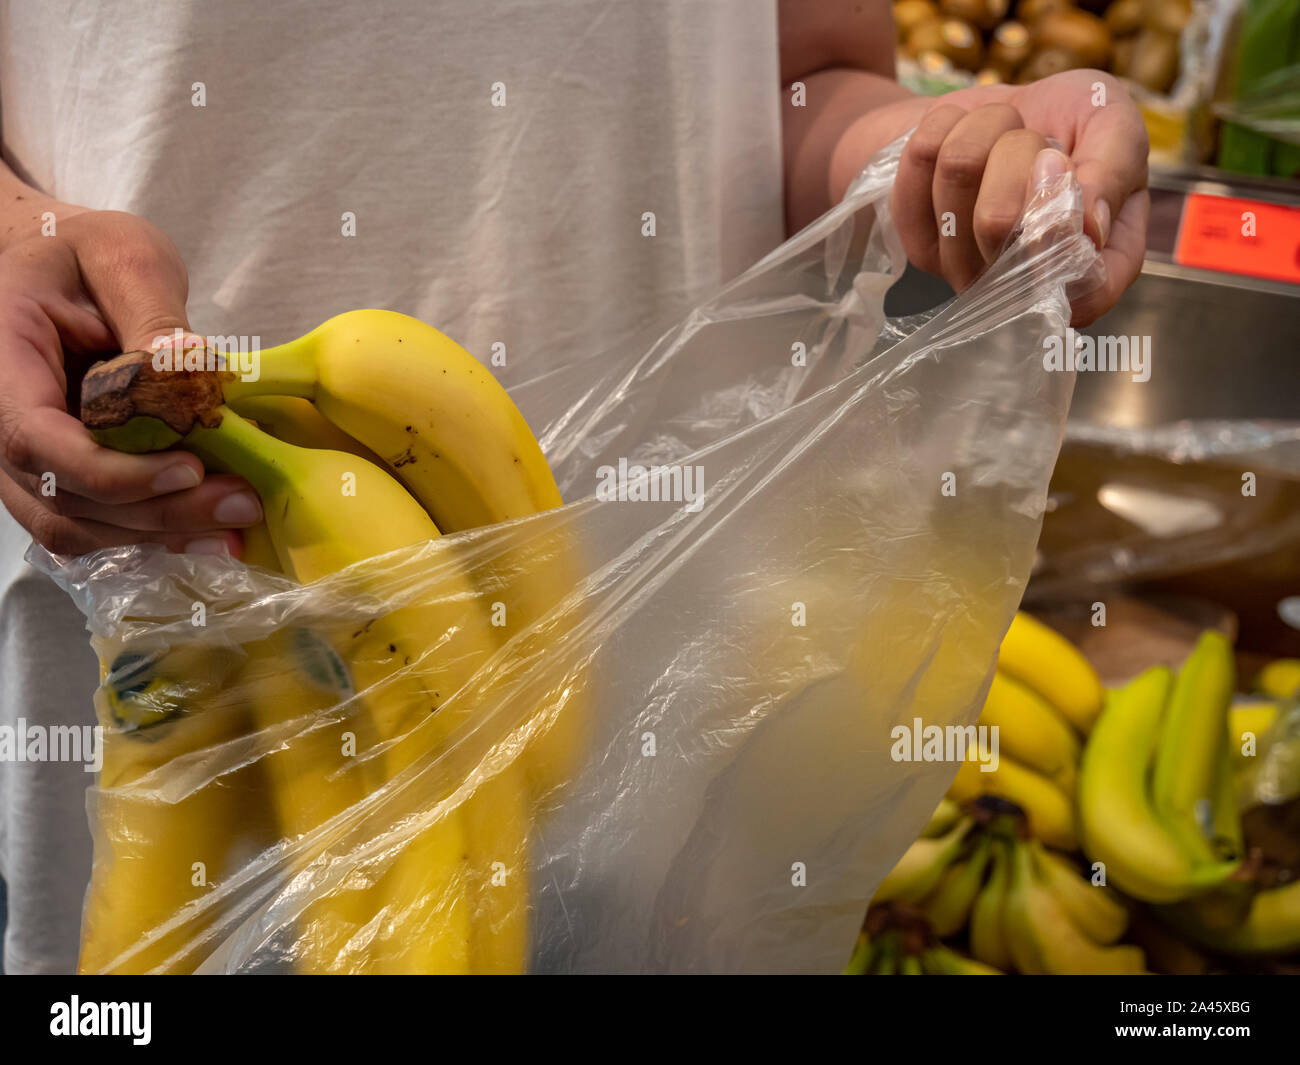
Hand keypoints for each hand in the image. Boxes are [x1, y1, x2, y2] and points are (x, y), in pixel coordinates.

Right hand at [0, 209, 260, 555]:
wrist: (61, 267)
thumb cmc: (83, 255)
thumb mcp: (123, 257)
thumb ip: (151, 314)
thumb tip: (187, 370)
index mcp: (2, 362)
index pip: (36, 439)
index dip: (112, 472)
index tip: (189, 469)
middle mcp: (0, 420)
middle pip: (63, 497)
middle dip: (157, 511)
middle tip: (241, 504)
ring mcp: (24, 458)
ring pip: (78, 526)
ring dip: (160, 533)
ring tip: (236, 520)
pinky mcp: (61, 477)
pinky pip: (94, 525)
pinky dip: (152, 534)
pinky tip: (211, 532)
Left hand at [887, 70, 1149, 325]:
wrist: (1005, 108)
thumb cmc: (1072, 120)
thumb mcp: (1114, 122)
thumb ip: (1115, 167)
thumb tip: (1091, 225)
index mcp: (1095, 263)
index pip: (1085, 292)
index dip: (1059, 235)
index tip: (1056, 167)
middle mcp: (1027, 283)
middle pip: (996, 219)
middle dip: (1018, 148)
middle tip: (1037, 141)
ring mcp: (966, 270)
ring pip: (957, 172)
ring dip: (986, 127)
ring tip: (1003, 137)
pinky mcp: (920, 242)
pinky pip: (919, 159)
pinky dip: (947, 122)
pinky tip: (965, 136)